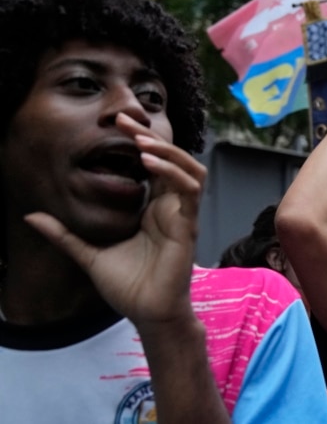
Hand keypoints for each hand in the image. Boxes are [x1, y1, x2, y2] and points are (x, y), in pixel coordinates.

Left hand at [24, 113, 206, 327]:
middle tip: (125, 119)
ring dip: (169, 150)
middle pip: (172, 159)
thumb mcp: (87, 254)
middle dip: (151, 136)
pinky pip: (189, 190)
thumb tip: (30, 217)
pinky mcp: (188, 225)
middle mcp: (171, 207)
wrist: (147, 314)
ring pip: (189, 168)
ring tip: (142, 140)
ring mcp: (182, 214)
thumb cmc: (127, 287)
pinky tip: (151, 164)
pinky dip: (174, 172)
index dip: (140, 141)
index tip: (117, 123)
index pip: (153, 165)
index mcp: (153, 209)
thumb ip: (63, 234)